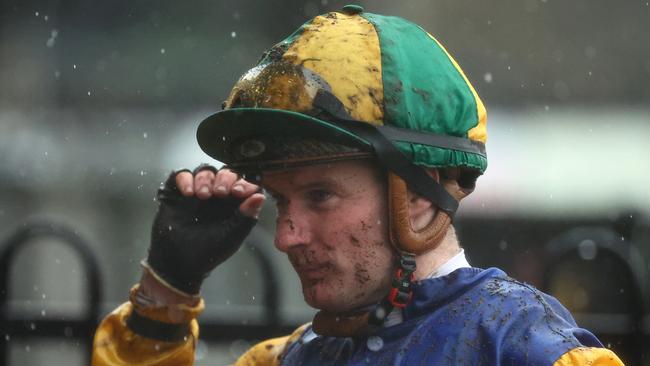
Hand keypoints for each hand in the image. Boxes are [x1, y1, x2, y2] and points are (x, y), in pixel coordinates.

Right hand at [145, 165, 264, 294]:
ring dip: (205, 179)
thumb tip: (259, 196)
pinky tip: (188, 193)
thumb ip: (246, 217)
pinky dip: (185, 180)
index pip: (243, 183)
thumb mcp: (231, 236)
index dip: (243, 182)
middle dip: (224, 178)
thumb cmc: (208, 252)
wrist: (178, 263)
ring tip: (203, 195)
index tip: (239, 191)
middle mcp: (217, 195)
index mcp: (234, 203)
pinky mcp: (178, 192)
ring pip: (205, 171)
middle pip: (224, 173)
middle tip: (220, 192)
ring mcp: (197, 191)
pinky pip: (181, 176)